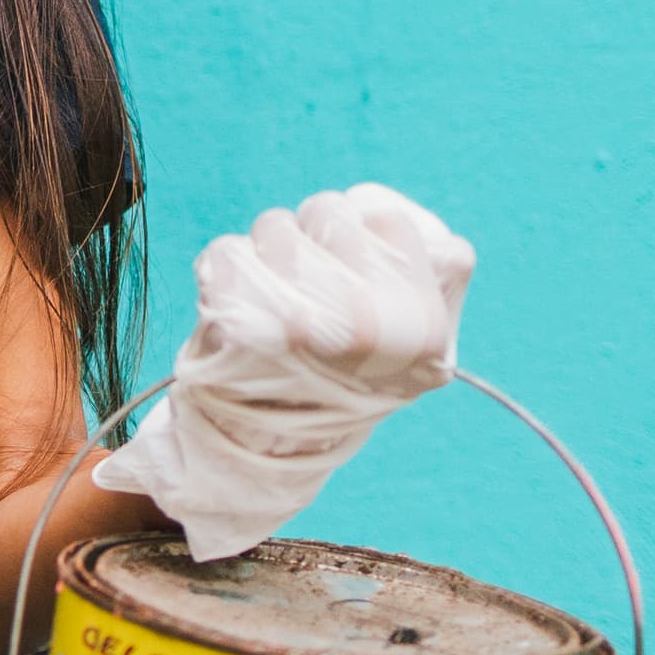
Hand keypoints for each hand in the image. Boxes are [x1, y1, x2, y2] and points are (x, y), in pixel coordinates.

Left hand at [96, 184, 474, 561]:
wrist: (270, 445)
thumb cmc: (347, 378)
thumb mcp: (420, 345)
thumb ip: (427, 271)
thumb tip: (380, 210)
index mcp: (420, 327)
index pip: (390, 218)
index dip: (366, 233)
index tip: (357, 268)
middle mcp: (367, 324)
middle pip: (331, 209)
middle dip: (316, 234)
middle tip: (312, 285)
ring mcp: (299, 320)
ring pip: (277, 223)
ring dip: (270, 252)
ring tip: (277, 301)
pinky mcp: (238, 318)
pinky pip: (228, 251)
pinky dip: (227, 273)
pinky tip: (242, 310)